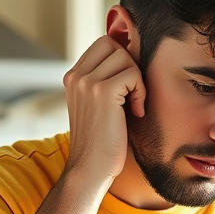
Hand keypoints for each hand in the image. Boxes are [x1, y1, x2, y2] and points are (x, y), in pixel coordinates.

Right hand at [62, 35, 146, 179]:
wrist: (90, 169)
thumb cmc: (102, 141)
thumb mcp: (99, 105)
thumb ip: (106, 81)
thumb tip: (133, 56)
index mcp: (73, 77)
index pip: (103, 44)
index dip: (123, 60)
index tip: (127, 88)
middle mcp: (76, 76)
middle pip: (114, 44)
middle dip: (130, 66)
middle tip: (132, 94)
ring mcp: (86, 82)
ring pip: (125, 56)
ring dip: (137, 80)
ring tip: (133, 105)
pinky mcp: (101, 92)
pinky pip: (132, 74)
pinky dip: (140, 91)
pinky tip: (135, 112)